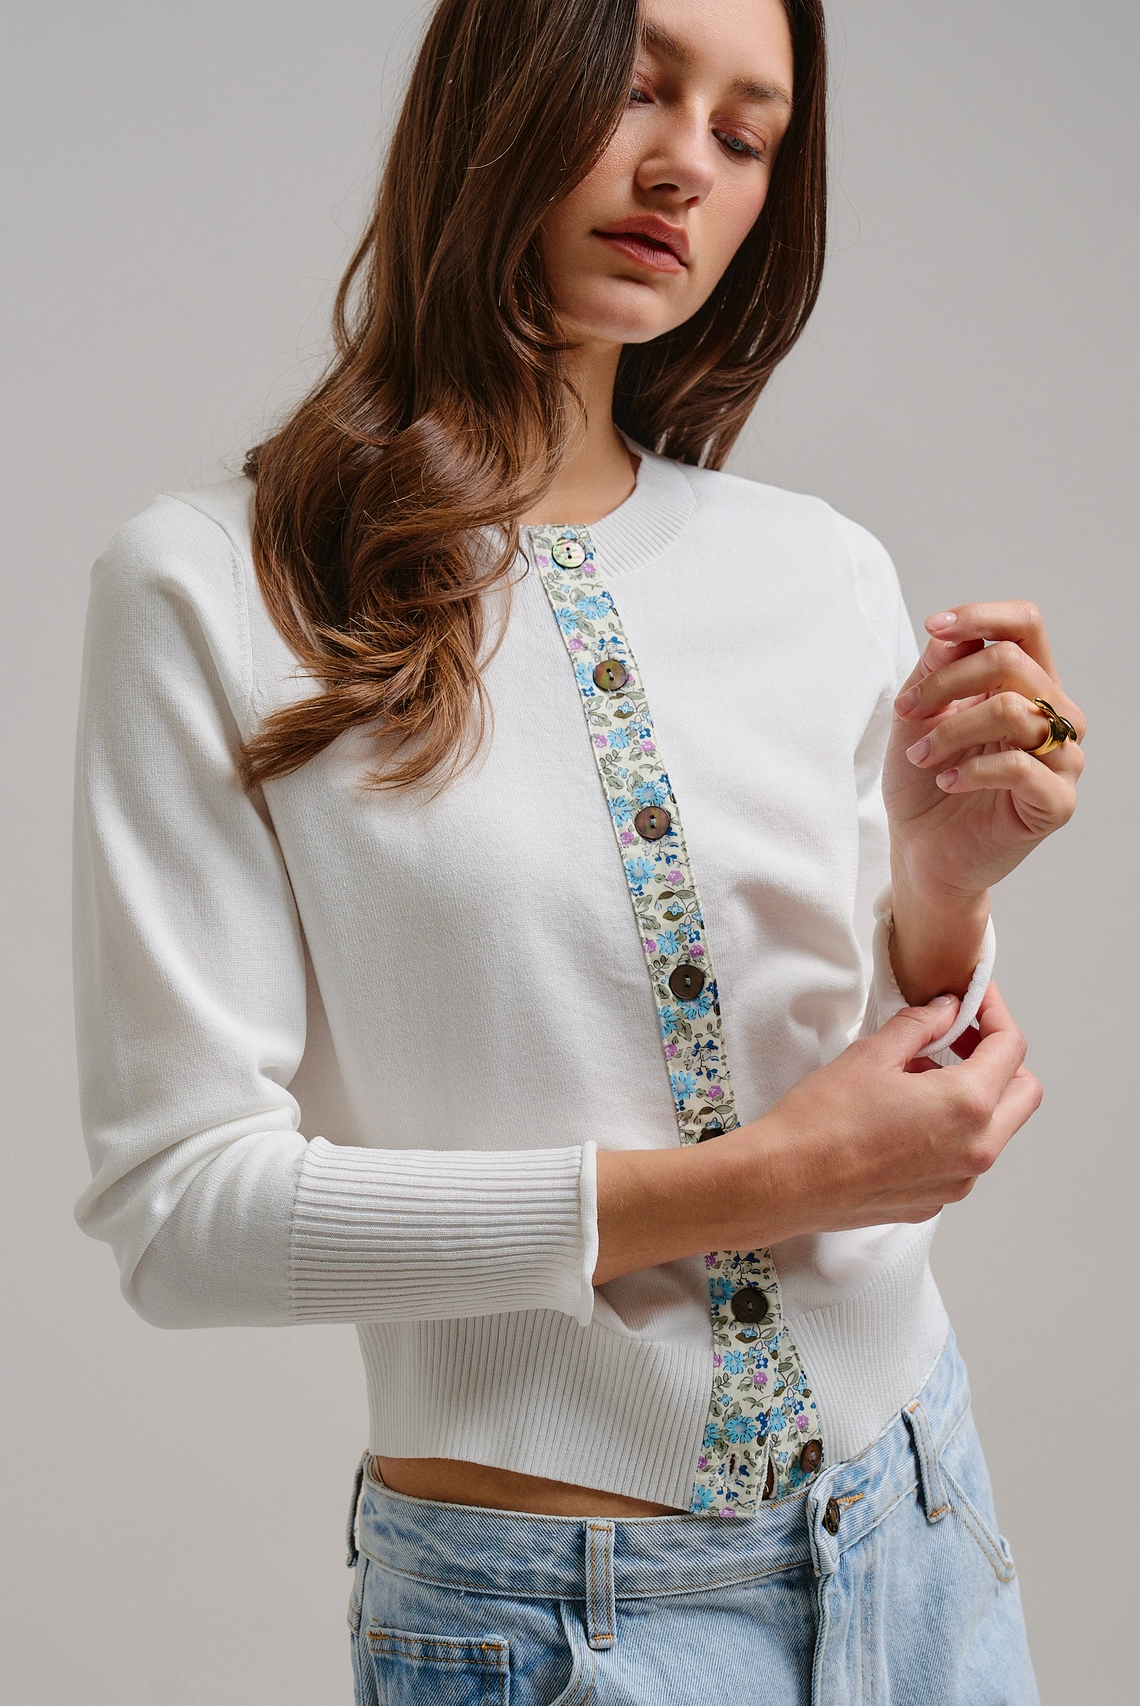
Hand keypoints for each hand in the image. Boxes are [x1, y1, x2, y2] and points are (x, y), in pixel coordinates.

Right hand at [739, 984, 1038, 1240]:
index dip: (994, 1013)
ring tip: (916, 1078)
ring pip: (994, 1129)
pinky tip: (902, 1118)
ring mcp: (957, 1182)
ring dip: (974, 1097)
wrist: (784, 1181)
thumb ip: (920, 1025)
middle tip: (957, 1038)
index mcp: (967, 1106)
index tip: (973, 1000)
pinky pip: (961, 1159)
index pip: (1011, 1048)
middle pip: (1023, 1094)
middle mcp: (975, 1150)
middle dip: (1000, 1059)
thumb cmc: (822, 1122)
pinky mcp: (933, 1201)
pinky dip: (948, 1131)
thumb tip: (945, 1010)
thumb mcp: (872, 1054)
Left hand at [884, 601, 1084, 902]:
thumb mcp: (919, 715)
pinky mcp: (1056, 802)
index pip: (1025, 625)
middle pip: (1012, 661)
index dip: (982, 615)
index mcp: (1027, 685)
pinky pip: (1020, 768)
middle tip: (908, 712)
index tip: (934, 627)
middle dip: (947, 683)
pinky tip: (946, 782)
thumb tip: (953, 633)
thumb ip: (938, 670)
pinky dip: (972, 770)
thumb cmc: (924, 780)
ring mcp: (1062, 759)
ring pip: (1014, 712)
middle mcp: (1055, 715)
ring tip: (921, 756)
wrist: (921, 850)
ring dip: (951, 730)